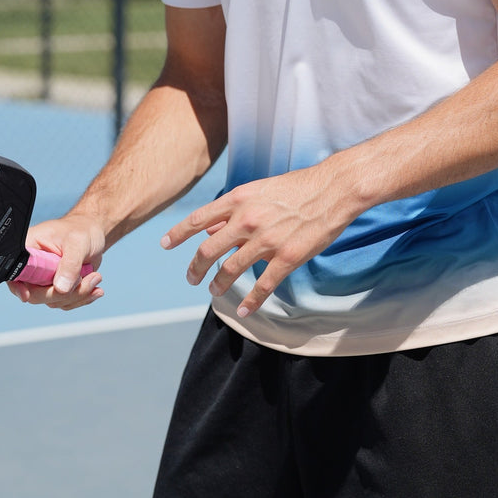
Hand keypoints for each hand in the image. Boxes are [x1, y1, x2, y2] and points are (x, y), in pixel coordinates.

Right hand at [7, 215, 105, 310]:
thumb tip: (61, 288)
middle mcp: (33, 266)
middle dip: (63, 293)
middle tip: (86, 279)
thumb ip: (70, 264)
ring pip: (53, 301)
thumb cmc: (82, 230)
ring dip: (77, 295)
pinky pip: (64, 302)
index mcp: (28, 248)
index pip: (15, 271)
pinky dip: (81, 298)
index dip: (17, 286)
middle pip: (35, 294)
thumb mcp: (77, 242)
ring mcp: (44, 279)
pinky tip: (95, 288)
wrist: (94, 234)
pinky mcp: (56, 287)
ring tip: (96, 278)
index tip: (26, 296)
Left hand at [160, 163, 356, 318]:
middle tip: (191, 278)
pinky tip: (242, 310)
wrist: (334, 189)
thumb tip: (209, 227)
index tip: (164, 245)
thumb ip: (234, 209)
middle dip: (195, 268)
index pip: (198, 218)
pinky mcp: (287, 258)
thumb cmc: (297, 187)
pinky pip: (262, 286)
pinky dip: (250, 301)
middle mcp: (247, 220)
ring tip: (213, 291)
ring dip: (218, 285)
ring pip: (230, 270)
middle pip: (208, 250)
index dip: (178, 233)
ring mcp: (267, 240)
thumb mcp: (260, 190)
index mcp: (239, 199)